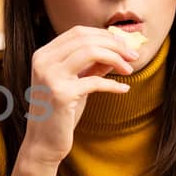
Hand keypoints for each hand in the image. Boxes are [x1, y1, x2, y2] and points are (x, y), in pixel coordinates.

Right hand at [17, 26, 138, 166]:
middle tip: (133, 56)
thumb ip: (92, 65)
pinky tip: (123, 89)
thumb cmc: (60, 113)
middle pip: (85, 38)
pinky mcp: (61, 94)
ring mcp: (50, 77)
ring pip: (90, 52)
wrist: (42, 143)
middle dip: (115, 45)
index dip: (104, 35)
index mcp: (43, 55)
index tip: (124, 45)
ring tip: (129, 70)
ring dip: (116, 59)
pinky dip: (113, 84)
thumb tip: (118, 49)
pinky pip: (95, 81)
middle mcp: (43, 62)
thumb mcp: (75, 83)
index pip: (77, 32)